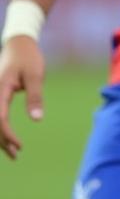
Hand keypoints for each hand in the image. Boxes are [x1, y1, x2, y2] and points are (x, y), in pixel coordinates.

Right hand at [0, 36, 45, 159]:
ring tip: (14, 152)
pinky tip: (8, 139)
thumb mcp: (35, 76)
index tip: (18, 145)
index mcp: (0, 90)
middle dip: (2, 141)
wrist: (18, 44)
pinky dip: (0, 128)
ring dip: (0, 138)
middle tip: (17, 154)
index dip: (7, 134)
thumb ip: (35, 97)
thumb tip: (37, 120)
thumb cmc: (28, 58)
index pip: (0, 118)